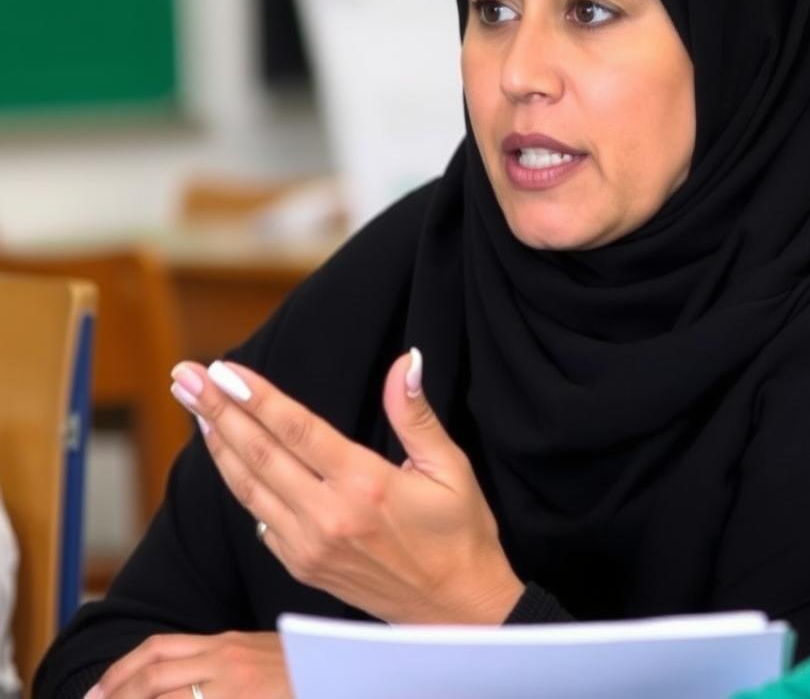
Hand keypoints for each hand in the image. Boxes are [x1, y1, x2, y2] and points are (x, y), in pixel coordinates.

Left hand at [84, 631, 288, 698]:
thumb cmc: (303, 671)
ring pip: (164, 695)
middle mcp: (224, 660)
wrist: (338, 673)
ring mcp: (233, 685)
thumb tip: (181, 682)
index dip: (122, 670)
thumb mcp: (258, 658)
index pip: (159, 649)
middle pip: (152, 673)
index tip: (99, 692)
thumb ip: (223, 664)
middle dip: (114, 694)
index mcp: (226, 644)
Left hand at [169, 350, 524, 624]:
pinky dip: (238, 482)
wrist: (453, 612)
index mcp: (365, 486)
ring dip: (218, 443)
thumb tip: (404, 362)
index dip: (256, 396)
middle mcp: (328, 517)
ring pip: (249, 487)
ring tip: (194, 407)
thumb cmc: (459, 535)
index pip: (297, 429)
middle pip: (259, 454)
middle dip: (217, 410)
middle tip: (185, 376)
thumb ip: (415, 414)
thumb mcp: (450, 467)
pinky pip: (259, 518)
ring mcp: (309, 547)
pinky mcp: (301, 566)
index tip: (224, 369)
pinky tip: (227, 455)